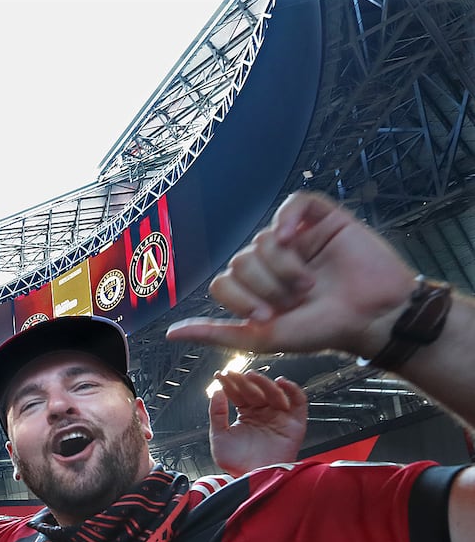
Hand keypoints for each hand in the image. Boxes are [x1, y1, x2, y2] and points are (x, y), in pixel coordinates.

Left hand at [168, 191, 416, 357]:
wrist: (372, 317)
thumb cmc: (321, 330)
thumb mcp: (262, 338)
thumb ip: (217, 334)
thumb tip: (170, 334)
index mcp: (255, 288)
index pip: (223, 282)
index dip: (242, 300)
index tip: (271, 317)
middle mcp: (271, 262)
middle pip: (240, 261)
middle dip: (265, 286)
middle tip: (295, 300)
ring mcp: (297, 239)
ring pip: (264, 239)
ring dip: (284, 267)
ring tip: (310, 284)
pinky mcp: (323, 220)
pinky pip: (295, 203)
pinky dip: (288, 217)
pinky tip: (293, 236)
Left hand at [207, 370, 307, 475]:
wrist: (255, 478)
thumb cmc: (237, 463)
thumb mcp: (219, 437)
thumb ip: (216, 414)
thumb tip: (216, 391)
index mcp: (246, 414)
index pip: (239, 394)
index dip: (230, 384)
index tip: (221, 375)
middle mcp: (263, 413)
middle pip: (256, 391)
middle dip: (245, 381)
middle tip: (235, 373)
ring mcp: (279, 416)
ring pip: (274, 392)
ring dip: (264, 382)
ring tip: (252, 376)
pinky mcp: (295, 422)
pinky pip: (298, 401)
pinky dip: (293, 390)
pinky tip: (282, 382)